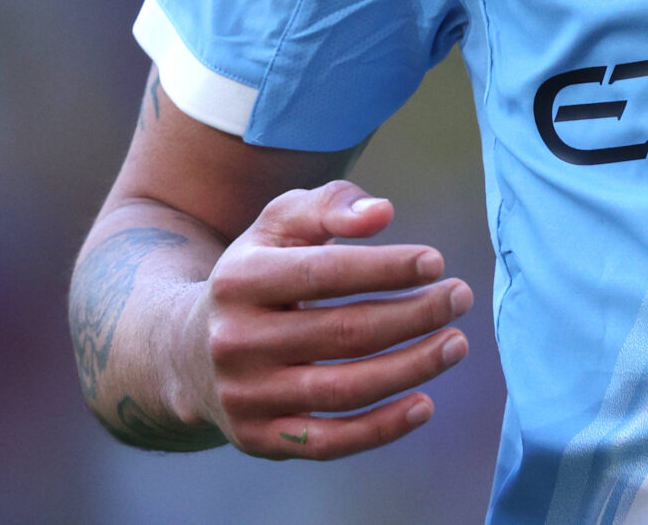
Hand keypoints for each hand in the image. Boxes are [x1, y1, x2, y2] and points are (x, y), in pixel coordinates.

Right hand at [185, 179, 475, 459]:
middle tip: (460, 297)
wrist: (187, 352)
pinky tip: (425, 404)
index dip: (384, 268)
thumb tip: (382, 214)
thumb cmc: (257, 274)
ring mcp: (247, 396)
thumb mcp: (278, 225)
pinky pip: (329, 441)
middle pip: (342, 333)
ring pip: (342, 388)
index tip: (435, 262)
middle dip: (414, 315)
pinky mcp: (259, 439)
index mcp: (240, 280)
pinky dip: (382, 428)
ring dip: (411, 368)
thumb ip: (329, 205)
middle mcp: (237, 342)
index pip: (323, 274)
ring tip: (455, 344)